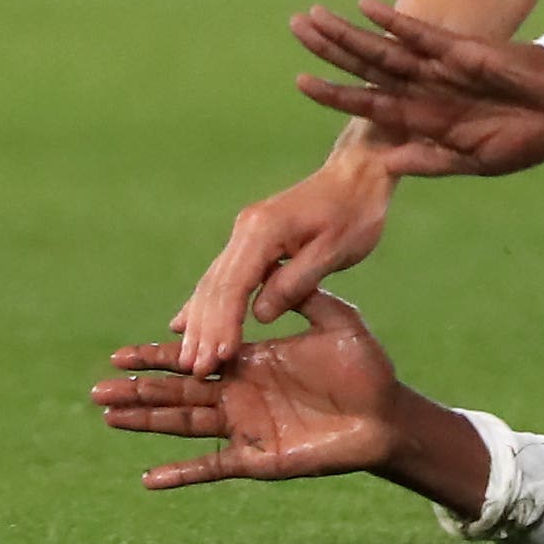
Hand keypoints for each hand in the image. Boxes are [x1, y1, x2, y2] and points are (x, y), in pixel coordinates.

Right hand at [96, 292, 401, 489]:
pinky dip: (183, 473)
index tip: (123, 353)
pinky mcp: (260, 456)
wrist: (389, 414)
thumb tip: (271, 274)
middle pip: (180, 388)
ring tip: (109, 417)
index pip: (198, 352)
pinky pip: (214, 467)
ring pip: (186, 422)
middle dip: (140, 387)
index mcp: (253, 358)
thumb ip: (305, 298)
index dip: (161, 354)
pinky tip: (149, 478)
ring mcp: (247, 424)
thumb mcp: (338, 323)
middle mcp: (241, 391)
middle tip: (97, 386)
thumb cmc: (366, 367)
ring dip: (148, 421)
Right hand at [174, 144, 394, 375]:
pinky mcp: (251, 240)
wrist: (359, 174)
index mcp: (264, 231)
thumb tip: (260, 315)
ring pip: (213, 283)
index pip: (233, 286)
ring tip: (188, 358)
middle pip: (215, 286)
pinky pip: (223, 277)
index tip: (216, 358)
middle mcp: (246, 230)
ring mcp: (245, 233)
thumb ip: (297, 282)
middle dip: (204, 330)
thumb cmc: (355, 211)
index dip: (223, 324)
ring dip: (200, 321)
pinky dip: (206, 303)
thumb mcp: (335, 250)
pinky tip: (184, 323)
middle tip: (195, 370)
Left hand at [290, 0, 543, 180]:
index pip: (368, 103)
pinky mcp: (459, 49)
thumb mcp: (476, 161)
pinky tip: (366, 6)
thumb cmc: (523, 139)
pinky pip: (420, 32)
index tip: (300, 81)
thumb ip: (433, 161)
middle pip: (365, 66)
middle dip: (329, 48)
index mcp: (423, 120)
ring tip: (313, 15)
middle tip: (294, 26)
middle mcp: (422, 89)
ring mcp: (438, 67)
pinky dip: (393, 20)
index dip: (335, 94)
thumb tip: (386, 164)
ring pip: (383, 48)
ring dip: (348, 32)